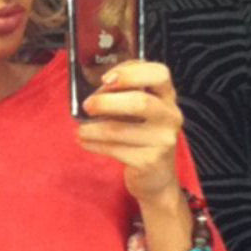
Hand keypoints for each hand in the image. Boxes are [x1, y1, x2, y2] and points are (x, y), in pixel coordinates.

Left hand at [76, 60, 183, 201]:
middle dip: (106, 102)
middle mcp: (170, 116)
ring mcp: (162, 140)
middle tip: (87, 105)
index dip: (131, 72)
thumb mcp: (141, 112)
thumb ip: (125, 95)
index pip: (159, 73)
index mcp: (167, 97)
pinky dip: (94, 145)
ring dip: (93, 128)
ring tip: (80, 129)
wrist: (157, 178)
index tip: (106, 79)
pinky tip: (85, 142)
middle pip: (140, 102)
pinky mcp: (149, 161)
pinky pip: (115, 150)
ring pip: (120, 129)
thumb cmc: (142, 137)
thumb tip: (95, 91)